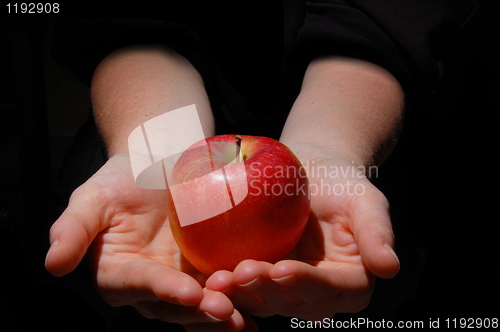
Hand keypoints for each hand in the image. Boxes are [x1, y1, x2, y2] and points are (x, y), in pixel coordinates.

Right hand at [45, 153, 246, 330]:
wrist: (158, 165)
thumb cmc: (122, 178)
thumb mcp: (92, 197)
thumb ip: (72, 230)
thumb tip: (52, 264)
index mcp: (119, 274)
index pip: (140, 285)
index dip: (163, 291)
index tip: (189, 293)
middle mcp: (151, 287)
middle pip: (175, 306)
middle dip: (200, 313)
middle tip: (228, 314)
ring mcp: (182, 281)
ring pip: (202, 306)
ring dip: (225, 314)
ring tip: (248, 318)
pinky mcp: (207, 270)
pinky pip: (225, 286)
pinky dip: (244, 294)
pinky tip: (266, 297)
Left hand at [206, 158, 399, 320]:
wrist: (310, 175)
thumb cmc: (341, 184)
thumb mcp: (366, 200)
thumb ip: (377, 233)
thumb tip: (389, 267)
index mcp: (350, 283)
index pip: (330, 289)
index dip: (306, 283)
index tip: (281, 269)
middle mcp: (319, 296)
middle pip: (293, 301)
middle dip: (266, 291)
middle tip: (239, 273)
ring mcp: (287, 291)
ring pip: (265, 301)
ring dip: (241, 295)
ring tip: (217, 279)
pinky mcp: (262, 281)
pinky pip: (245, 289)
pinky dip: (229, 286)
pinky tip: (208, 275)